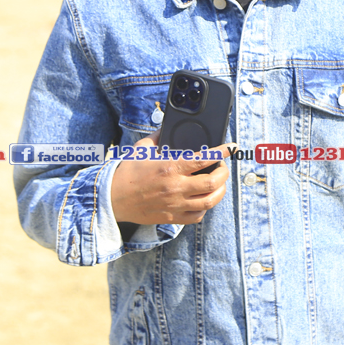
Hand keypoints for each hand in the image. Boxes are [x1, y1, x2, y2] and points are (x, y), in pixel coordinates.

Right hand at [110, 132, 230, 225]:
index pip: (204, 159)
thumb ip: (158, 137)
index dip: (222, 152)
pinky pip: (197, 216)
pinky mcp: (172, 217)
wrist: (112, 198)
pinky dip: (205, 208)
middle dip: (224, 173)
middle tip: (222, 166)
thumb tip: (168, 127)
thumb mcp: (142, 149)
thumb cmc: (127, 172)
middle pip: (213, 182)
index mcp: (170, 167)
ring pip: (210, 201)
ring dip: (220, 191)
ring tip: (218, 183)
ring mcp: (175, 204)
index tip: (231, 148)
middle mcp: (175, 187)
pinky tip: (203, 199)